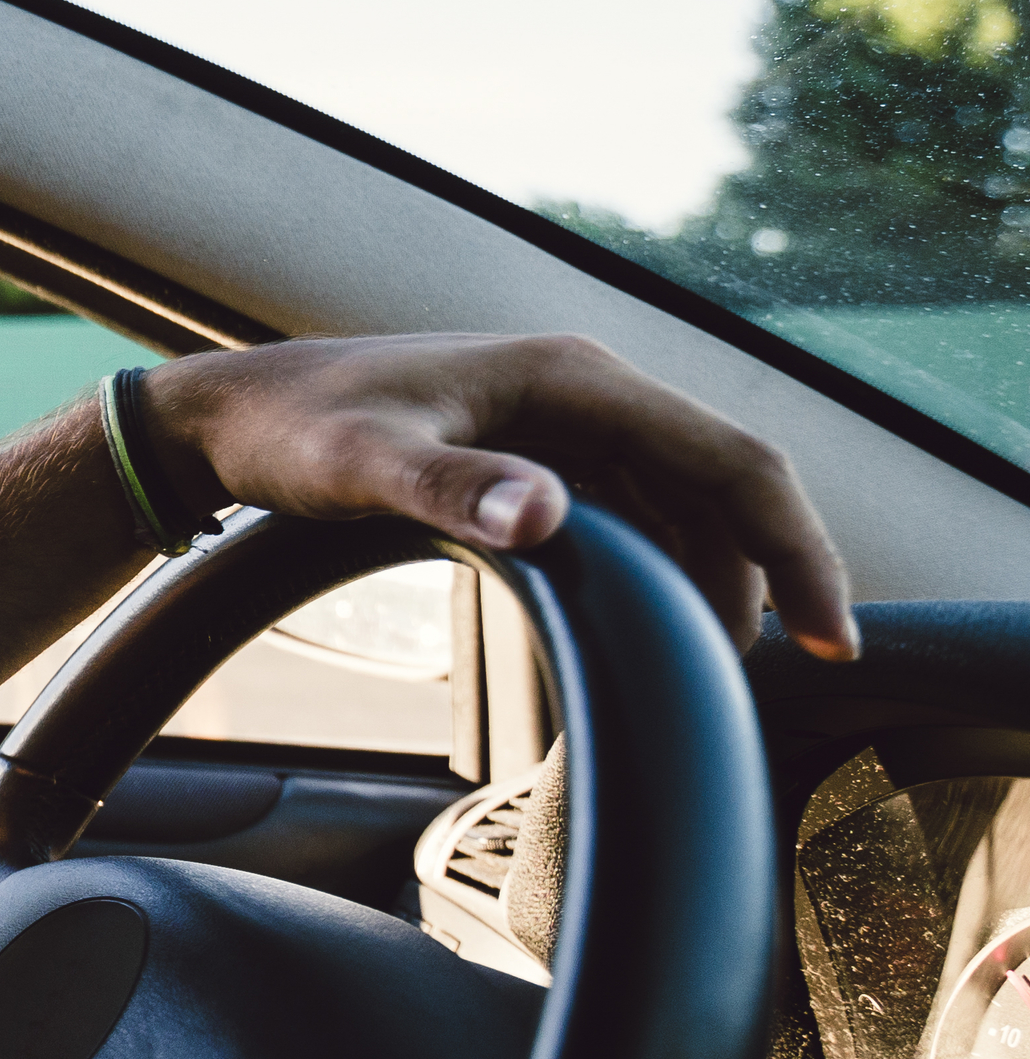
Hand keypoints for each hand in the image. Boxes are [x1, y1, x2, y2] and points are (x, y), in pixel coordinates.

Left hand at [141, 333, 856, 657]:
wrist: (228, 414)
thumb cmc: (290, 430)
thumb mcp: (363, 465)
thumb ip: (450, 489)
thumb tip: (547, 514)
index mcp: (574, 378)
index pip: (733, 459)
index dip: (794, 547)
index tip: (829, 639)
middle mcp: (586, 389)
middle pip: (723, 483)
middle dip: (765, 576)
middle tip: (775, 680)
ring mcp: (564, 420)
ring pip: (681, 502)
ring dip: (712, 579)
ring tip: (710, 670)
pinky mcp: (536, 451)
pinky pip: (633, 511)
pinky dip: (659, 569)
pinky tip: (653, 629)